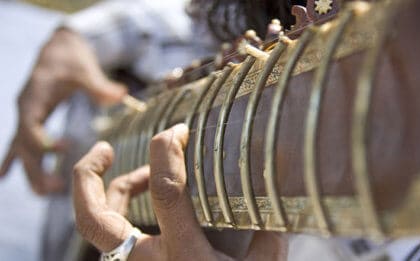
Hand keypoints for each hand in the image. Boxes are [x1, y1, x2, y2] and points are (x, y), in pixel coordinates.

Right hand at [0, 28, 126, 194]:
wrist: (59, 48)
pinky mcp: (30, 119)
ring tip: (47, 192)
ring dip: (31, 171)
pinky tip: (2, 177)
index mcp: (34, 99)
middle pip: (24, 146)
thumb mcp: (85, 70)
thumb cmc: (72, 58)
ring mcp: (25, 116)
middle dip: (37, 168)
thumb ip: (100, 86)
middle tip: (56, 187)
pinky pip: (18, 143)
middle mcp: (25, 110)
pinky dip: (12, 159)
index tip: (62, 151)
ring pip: (20, 150)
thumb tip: (121, 94)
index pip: (30, 126)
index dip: (41, 142)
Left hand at [73, 124, 286, 259]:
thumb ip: (269, 238)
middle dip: (88, 176)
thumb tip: (275, 201)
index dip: (168, 153)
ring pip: (98, 224)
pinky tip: (144, 200)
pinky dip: (120, 210)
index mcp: (185, 255)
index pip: (166, 192)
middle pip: (94, 218)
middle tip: (104, 148)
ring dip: (112, 190)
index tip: (179, 131)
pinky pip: (113, 235)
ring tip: (142, 175)